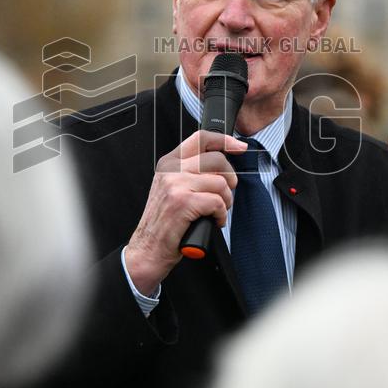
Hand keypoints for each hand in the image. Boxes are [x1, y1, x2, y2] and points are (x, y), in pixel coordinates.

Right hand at [125, 131, 246, 294]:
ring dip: (226, 201)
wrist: (148, 248)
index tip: (239, 148)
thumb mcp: (172, 188)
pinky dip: (221, 215)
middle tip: (225, 195)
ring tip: (217, 212)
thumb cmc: (164, 223)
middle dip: (230, 180)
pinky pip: (217, 202)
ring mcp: (176, 185)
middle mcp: (171, 170)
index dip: (225, 141)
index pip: (201, 139)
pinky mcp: (183, 202)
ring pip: (220, 183)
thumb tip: (221, 166)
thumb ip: (191, 173)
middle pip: (217, 160)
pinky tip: (214, 221)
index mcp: (169, 163)